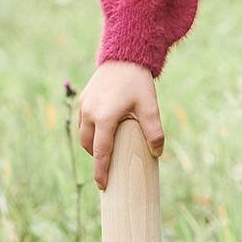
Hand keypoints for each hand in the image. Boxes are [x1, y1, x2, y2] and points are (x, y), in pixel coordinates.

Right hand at [78, 62, 165, 190]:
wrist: (124, 55)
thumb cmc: (138, 82)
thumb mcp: (150, 107)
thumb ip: (154, 131)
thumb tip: (157, 153)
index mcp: (105, 118)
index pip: (101, 152)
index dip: (101, 171)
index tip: (103, 185)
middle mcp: (90, 113)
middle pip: (89, 146)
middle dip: (96, 159)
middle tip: (107, 169)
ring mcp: (85, 105)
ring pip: (84, 134)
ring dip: (92, 145)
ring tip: (106, 151)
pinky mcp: (84, 99)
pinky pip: (83, 122)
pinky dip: (90, 131)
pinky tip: (102, 132)